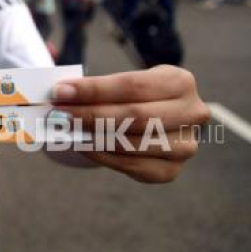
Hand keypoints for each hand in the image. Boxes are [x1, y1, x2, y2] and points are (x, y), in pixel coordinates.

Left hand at [50, 65, 209, 182]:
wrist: (156, 117)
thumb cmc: (133, 95)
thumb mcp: (123, 83)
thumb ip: (97, 89)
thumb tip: (60, 96)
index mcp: (180, 81)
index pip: (132, 85)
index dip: (94, 90)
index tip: (61, 91)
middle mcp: (191, 113)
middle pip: (135, 116)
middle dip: (91, 114)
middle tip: (59, 113)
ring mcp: (186, 145)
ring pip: (134, 143)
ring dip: (94, 136)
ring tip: (66, 129)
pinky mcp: (172, 170)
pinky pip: (131, 165)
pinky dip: (102, 155)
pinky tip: (81, 145)